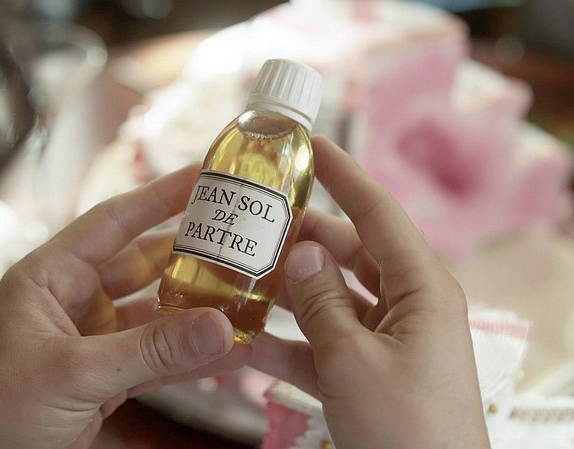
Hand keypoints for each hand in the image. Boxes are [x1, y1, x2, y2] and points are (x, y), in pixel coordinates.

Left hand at [0, 166, 249, 448]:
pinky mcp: (104, 380)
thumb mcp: (72, 374)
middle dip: (189, 256)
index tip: (201, 177)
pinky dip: (188, 357)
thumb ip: (148, 351)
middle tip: (239, 239)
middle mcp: (70, 301)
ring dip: (195, 311)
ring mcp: (90, 341)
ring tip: (245, 297)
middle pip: (141, 266)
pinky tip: (226, 350)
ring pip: (154, 316)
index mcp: (47, 278)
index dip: (157, 198)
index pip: (110, 223)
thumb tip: (219, 326)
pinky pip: (155, 359)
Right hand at [251, 136, 489, 448]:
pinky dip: (284, 341)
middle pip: (346, 254)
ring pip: (327, 299)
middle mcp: (405, 306)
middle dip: (299, 241)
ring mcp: (383, 340)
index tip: (309, 145)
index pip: (378, 213)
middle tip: (252, 225)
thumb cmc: (406, 430)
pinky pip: (320, 344)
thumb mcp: (353, 362)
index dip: (344, 175)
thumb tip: (300, 252)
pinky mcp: (363, 372)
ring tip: (236, 275)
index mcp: (421, 289)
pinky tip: (241, 337)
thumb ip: (322, 303)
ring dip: (285, 293)